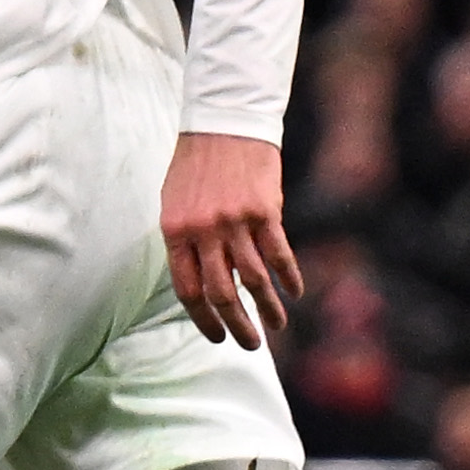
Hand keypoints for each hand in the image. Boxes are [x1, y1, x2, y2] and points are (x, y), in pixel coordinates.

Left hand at [159, 129, 302, 347]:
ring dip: (267, 308)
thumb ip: (186, 243)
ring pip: (254, 280)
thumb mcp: (175, 204)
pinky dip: (288, 277)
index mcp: (175, 232)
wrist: (223, 124)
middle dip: (237, 325)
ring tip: (276, 326)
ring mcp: (235, 222)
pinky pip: (279, 255)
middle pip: (221, 293)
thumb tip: (201, 283)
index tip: (216, 336)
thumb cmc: (196, 167)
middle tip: (249, 345)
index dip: (203, 319)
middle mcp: (203, 231)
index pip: (187, 290)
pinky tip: (294, 293)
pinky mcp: (264, 211)